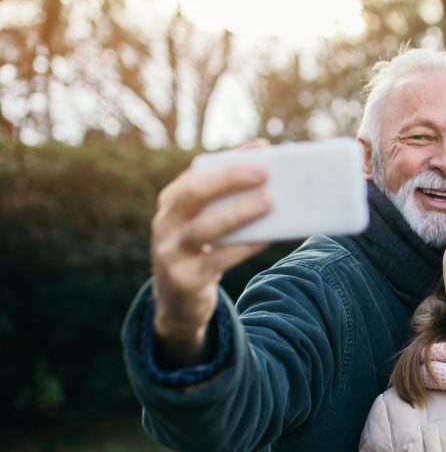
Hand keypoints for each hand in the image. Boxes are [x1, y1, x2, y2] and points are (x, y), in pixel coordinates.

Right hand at [151, 141, 272, 364]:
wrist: (178, 303)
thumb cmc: (202, 253)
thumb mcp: (206, 225)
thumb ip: (228, 205)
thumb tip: (274, 185)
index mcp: (171, 202)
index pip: (198, 172)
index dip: (231, 158)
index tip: (263, 148)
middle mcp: (164, 223)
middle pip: (194, 193)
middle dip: (230, 179)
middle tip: (266, 172)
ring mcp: (170, 253)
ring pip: (205, 228)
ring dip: (239, 213)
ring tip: (271, 201)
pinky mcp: (184, 280)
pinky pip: (218, 260)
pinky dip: (245, 246)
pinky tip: (268, 237)